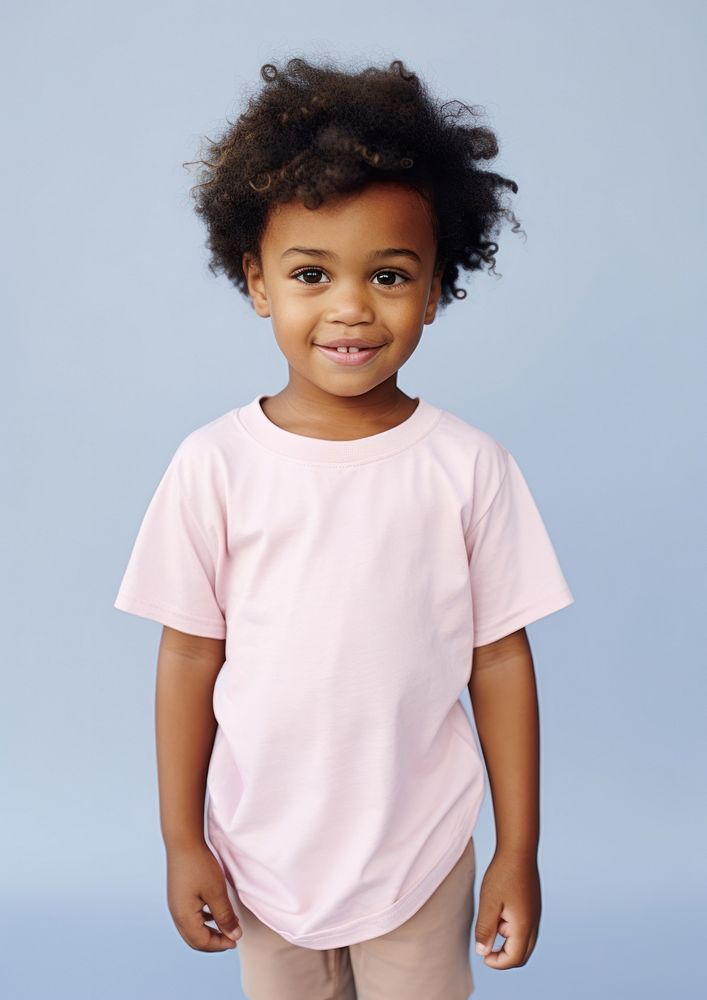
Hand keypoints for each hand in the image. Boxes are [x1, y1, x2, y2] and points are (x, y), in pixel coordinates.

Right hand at [166, 840, 242, 950]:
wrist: (183, 842)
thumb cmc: (200, 866)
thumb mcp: (217, 892)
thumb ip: (225, 916)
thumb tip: (234, 936)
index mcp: (184, 917)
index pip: (202, 942)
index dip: (220, 944)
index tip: (236, 940)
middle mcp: (176, 914)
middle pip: (194, 940)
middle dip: (213, 942)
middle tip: (231, 938)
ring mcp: (175, 905)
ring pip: (191, 929)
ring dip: (208, 931)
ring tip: (226, 925)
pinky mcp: (178, 896)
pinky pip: (189, 917)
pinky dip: (203, 921)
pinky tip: (214, 912)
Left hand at [473, 849, 540, 968]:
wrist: (519, 850)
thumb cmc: (502, 875)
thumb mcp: (488, 902)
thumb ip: (485, 929)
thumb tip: (483, 952)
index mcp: (523, 926)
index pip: (514, 958)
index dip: (497, 962)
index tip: (482, 954)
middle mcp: (533, 924)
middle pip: (522, 955)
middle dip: (504, 957)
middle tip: (486, 946)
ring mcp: (535, 915)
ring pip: (524, 942)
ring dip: (507, 942)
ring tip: (491, 922)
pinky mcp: (533, 906)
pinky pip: (525, 928)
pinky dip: (511, 930)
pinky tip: (499, 912)